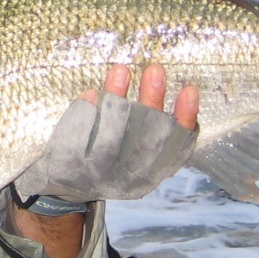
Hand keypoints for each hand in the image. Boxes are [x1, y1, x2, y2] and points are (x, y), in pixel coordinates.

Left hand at [15, 64, 199, 203]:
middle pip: (145, 136)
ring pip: (112, 137)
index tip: (189, 90)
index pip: (176, 145)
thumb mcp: (141, 154)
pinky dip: (85, 115)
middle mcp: (131, 174)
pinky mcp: (73, 168)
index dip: (184, 118)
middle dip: (151, 100)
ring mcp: (101, 173)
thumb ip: (157, 129)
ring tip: (121, 70)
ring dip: (117, 100)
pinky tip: (90, 95)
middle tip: (155, 69)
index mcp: (153, 171)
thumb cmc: (112, 160)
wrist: (68, 188)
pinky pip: (79, 140)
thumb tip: (165, 89)